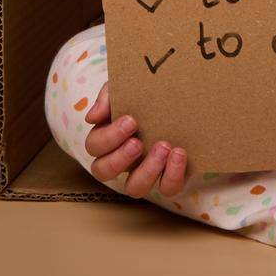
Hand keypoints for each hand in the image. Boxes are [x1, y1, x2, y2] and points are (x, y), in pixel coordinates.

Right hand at [83, 80, 188, 198]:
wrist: (183, 96)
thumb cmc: (148, 93)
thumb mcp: (127, 87)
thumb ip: (108, 97)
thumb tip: (92, 117)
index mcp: (107, 137)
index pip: (95, 146)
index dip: (108, 138)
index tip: (131, 120)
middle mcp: (121, 159)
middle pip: (102, 171)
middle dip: (119, 158)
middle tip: (138, 142)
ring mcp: (144, 172)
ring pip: (134, 188)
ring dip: (147, 171)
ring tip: (164, 147)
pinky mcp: (169, 178)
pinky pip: (168, 188)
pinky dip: (173, 174)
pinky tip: (179, 153)